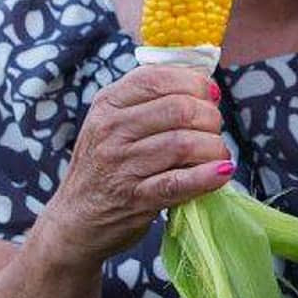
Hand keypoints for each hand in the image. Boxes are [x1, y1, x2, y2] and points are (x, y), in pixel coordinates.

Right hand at [30, 66, 231, 270]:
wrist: (75, 219)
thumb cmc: (104, 166)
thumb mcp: (113, 123)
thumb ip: (150, 101)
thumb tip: (205, 87)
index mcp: (108, 103)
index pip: (157, 78)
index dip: (194, 83)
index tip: (210, 96)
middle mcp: (111, 130)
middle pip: (179, 109)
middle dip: (210, 117)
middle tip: (214, 130)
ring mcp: (121, 165)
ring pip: (183, 143)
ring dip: (214, 147)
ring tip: (218, 154)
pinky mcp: (135, 198)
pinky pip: (178, 182)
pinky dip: (207, 176)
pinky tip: (222, 172)